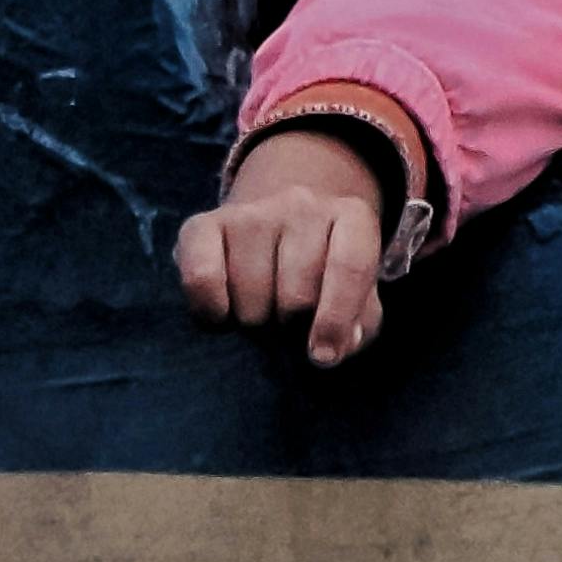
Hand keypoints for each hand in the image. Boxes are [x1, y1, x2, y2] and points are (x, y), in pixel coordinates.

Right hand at [175, 129, 386, 367]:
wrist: (278, 227)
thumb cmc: (323, 274)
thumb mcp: (357, 297)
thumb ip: (360, 325)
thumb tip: (333, 348)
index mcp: (352, 216)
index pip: (351, 266)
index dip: (337, 320)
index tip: (322, 357)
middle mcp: (303, 204)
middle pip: (296, 294)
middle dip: (290, 326)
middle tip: (288, 323)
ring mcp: (252, 212)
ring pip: (250, 294)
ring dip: (254, 321)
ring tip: (261, 310)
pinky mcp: (202, 225)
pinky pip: (201, 279)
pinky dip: (210, 311)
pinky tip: (223, 313)